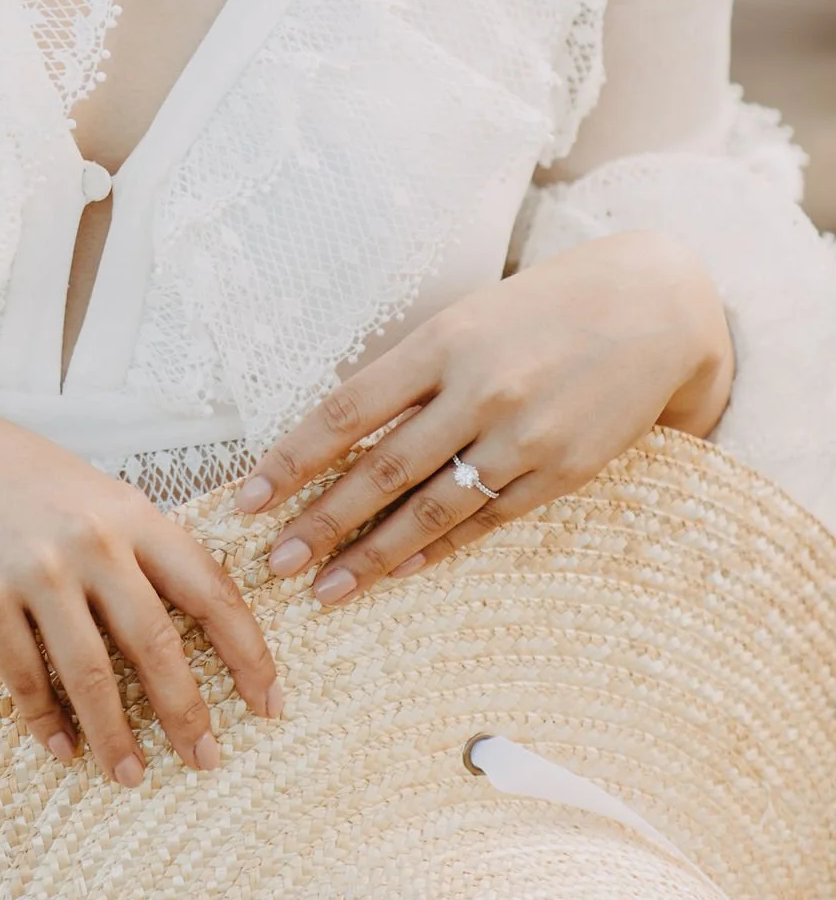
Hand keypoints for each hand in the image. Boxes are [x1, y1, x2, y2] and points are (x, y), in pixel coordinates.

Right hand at [0, 367, 279, 784]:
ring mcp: (34, 570)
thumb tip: (184, 616)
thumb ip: (132, 542)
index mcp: (129, 510)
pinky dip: (46, 721)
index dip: (248, 651)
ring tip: (131, 776)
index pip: (210, 587)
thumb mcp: (86, 489)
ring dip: (116, 735)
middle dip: (188, 712)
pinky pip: (24, 678)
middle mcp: (91, 539)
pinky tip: (61, 748)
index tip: (270, 700)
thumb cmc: (5, 469)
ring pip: (92, 674)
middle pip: (158, 643)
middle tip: (206, 759)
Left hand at [235, 232, 734, 598]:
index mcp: (440, 341)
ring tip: (326, 590)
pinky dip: (439, 550)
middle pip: (381, 469)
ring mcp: (522, 435)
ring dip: (373, 555)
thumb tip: (340, 433)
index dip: (291, 460)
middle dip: (321, 522)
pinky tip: (402, 572)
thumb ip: (411, 374)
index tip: (247, 500)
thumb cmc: (541, 310)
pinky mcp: (563, 471)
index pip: (346, 410)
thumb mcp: (466, 321)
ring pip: (431, 508)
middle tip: (274, 564)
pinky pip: (487, 520)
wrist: (652, 309)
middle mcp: (477, 389)